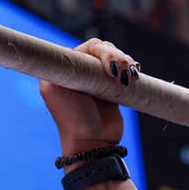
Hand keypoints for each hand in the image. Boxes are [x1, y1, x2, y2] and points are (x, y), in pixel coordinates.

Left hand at [39, 39, 139, 157]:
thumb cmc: (71, 119)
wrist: (92, 142)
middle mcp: (79, 70)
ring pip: (115, 56)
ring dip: (125, 63)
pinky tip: (135, 75)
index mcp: (63, 69)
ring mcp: (96, 78)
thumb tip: (66, 52)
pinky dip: (131, 69)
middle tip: (119, 75)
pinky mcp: (111, 86)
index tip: (108, 68)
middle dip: (115, 57)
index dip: (99, 52)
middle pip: (101, 49)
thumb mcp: (54, 90)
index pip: (84, 48)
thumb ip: (56, 67)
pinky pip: (123, 69)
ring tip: (128, 80)